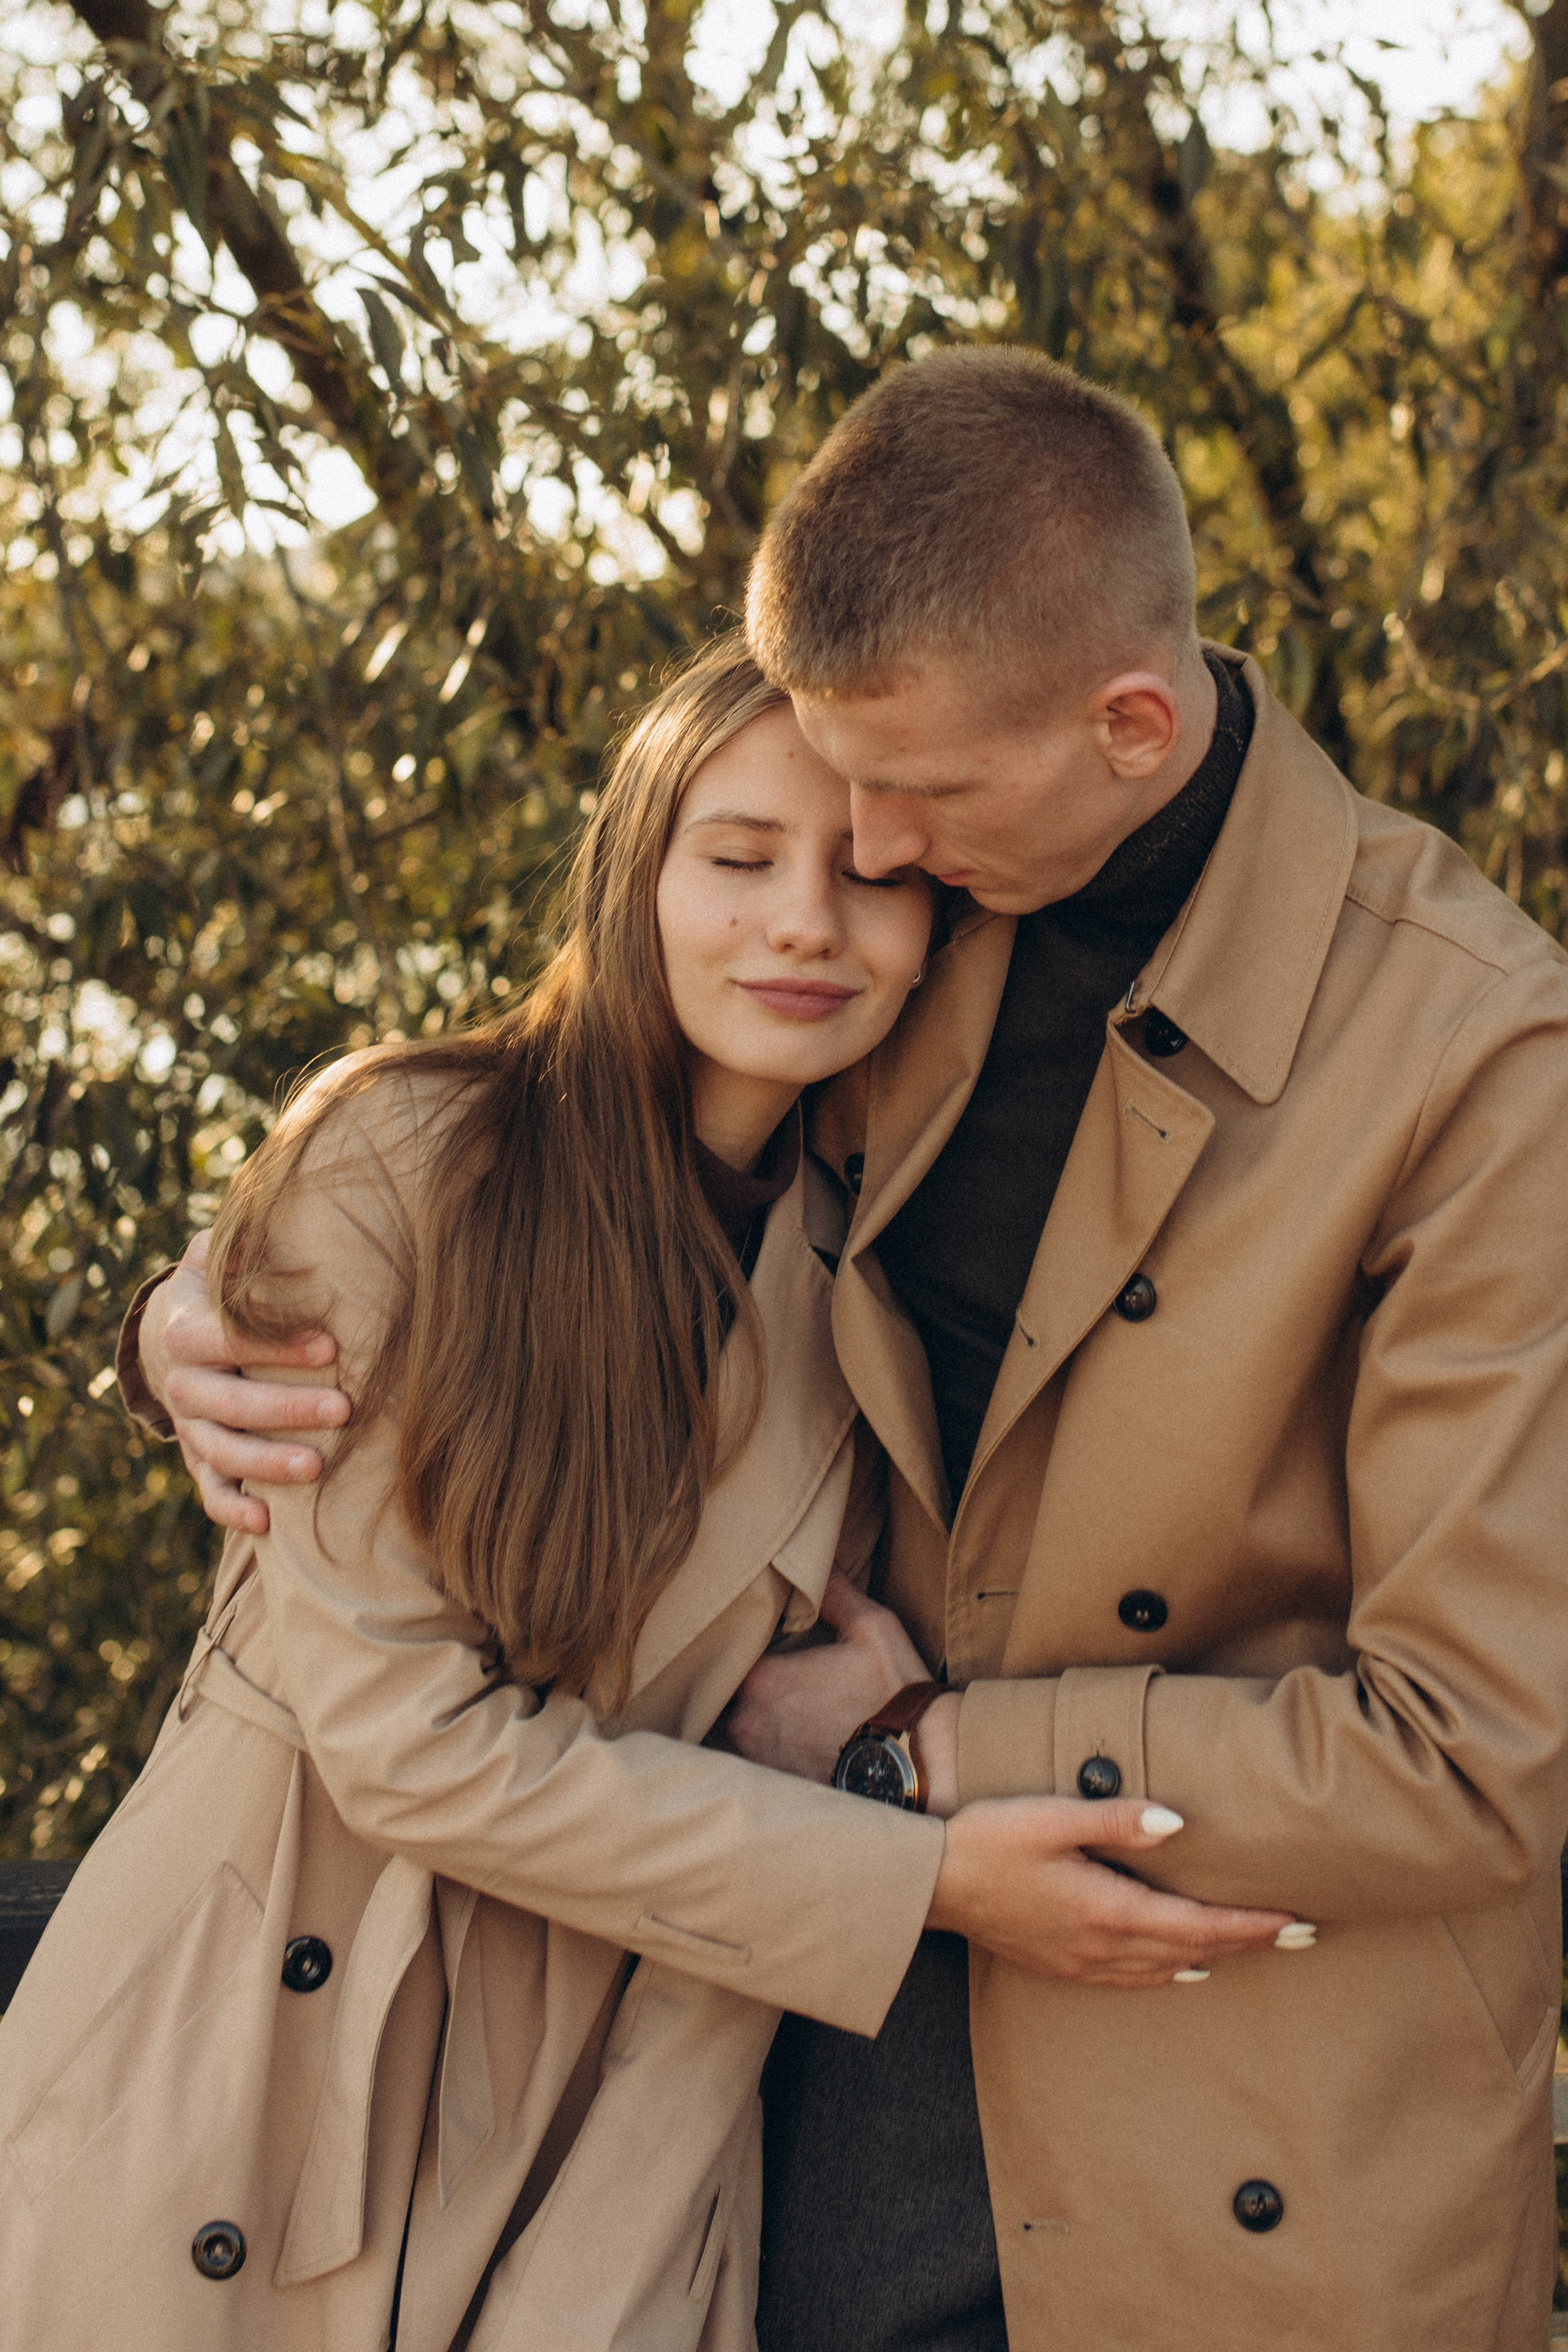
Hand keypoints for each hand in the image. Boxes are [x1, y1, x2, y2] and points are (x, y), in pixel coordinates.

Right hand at [142, 1230, 348, 1534]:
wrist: (175, 1333)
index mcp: (185, 1330)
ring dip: (265, 1464)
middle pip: (224, 1403)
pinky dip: (231, 1510)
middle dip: (284, 1409)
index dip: (272, 1344)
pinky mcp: (199, 1461)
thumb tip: (282, 1208)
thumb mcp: (222, 1258)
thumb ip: (246, 1242)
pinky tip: (267, 1524)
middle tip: (344, 1411)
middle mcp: (181, 1383)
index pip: (223, 1339)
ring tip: (316, 1470)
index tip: (331, 1347)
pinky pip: (208, 1493)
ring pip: (219, 1453)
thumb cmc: (223, 1289)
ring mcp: (189, 1427)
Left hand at [725, 1573, 935, 1785]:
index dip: (749, 1653)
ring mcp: (760, 1760)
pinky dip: (772, 1757)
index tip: (769, 1652)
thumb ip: (837, 1595)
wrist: (917, 1763)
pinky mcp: (779, 1789)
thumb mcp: (872, 1629)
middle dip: (752, 1693)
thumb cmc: (894, 1692)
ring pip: (743, 1734)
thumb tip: (821, 1564)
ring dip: (759, 1726)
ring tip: (790, 1720)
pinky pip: (759, 1768)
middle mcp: (749, 1721)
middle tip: (783, 1688)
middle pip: (733, 1698)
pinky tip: (798, 1749)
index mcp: (763, 1678)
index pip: (732, 1657)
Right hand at [929, 1796, 1301, 1986]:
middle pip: (1193, 1951)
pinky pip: (1134, 1979)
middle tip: (1302, 1937)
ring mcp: (1083, 1962)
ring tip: (1254, 1947)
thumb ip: (1117, 1820)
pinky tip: (1182, 1970)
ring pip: (1167, 1970)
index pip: (1198, 1925)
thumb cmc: (990, 1840)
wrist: (934, 1883)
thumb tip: (1178, 1824)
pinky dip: (1170, 1973)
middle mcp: (1103, 1946)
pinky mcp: (1063, 1965)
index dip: (1250, 1925)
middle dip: (1249, 1944)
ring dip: (1215, 1958)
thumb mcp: (1052, 1817)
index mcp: (1108, 1909)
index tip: (1294, 1920)